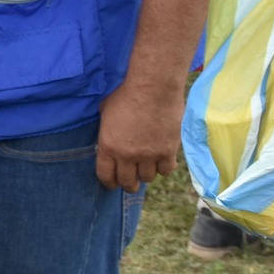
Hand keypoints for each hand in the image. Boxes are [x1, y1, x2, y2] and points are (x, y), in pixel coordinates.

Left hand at [96, 73, 183, 191]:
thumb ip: (106, 129)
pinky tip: (162, 161)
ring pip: (148, 178)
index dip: (109, 183)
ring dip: (146, 174)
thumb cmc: (126, 95)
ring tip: (146, 167)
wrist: (153, 88)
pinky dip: (163, 168)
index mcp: (108, 146)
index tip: (113, 184)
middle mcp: (127, 155)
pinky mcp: (168, 151)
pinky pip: (166, 171)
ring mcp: (148, 155)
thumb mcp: (105, 112)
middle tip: (131, 182)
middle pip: (128, 182)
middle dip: (128, 185)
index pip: (105, 176)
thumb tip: (107, 136)